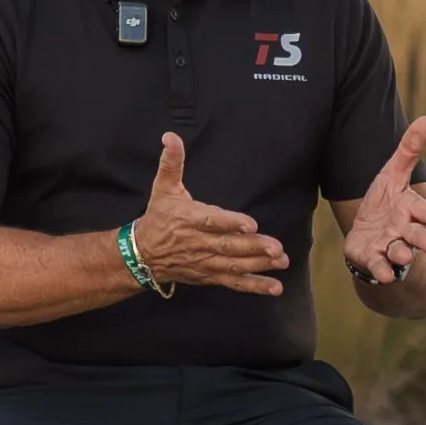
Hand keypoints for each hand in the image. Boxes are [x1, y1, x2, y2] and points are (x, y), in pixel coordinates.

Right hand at [131, 131, 288, 293]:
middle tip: (276, 248)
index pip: (211, 221)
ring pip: (234, 265)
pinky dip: (254, 286)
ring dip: (259, 265)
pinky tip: (274, 287)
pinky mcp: (210, 275)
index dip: (231, 223)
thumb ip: (172, 162)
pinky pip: (233, 282)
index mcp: (189, 219)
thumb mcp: (163, 188)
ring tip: (282, 261)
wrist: (143, 254)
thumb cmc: (158, 217)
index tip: (250, 224)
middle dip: (253, 248)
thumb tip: (171, 137)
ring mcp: (205, 262)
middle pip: (228, 247)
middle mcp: (199, 243)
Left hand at [339, 115, 425, 296]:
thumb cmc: (389, 204)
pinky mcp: (370, 258)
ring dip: (401, 253)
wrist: (373, 238)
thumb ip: (409, 151)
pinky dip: (380, 270)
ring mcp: (388, 247)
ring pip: (398, 251)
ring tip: (403, 255)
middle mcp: (404, 231)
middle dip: (425, 239)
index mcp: (412, 210)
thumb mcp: (394, 175)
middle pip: (417, 235)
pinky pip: (376, 265)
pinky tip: (382, 274)